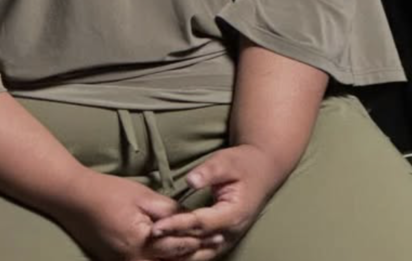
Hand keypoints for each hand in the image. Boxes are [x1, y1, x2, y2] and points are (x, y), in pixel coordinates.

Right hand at [50, 168, 216, 259]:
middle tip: (216, 244)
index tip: (219, 234)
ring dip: (179, 259)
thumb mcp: (143, 196)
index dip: (200, 239)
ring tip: (200, 249)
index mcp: (141, 243)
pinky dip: (163, 260)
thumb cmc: (108, 193)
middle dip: (194, 254)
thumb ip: (169, 210)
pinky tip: (175, 253)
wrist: (75, 199)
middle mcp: (133, 260)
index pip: (179, 245)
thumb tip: (190, 217)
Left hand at [150, 145, 287, 259]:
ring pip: (201, 255)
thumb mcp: (226, 161)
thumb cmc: (244, 163)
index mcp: (234, 213)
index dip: (178, 225)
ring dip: (179, 254)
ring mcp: (229, 239)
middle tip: (148, 241)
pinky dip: (186, 254)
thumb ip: (209, 172)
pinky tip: (168, 253)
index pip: (201, 223)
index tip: (156, 226)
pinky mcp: (223, 240)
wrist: (263, 170)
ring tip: (155, 250)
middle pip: (198, 244)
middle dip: (173, 243)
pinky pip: (203, 253)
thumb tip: (190, 180)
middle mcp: (232, 232)